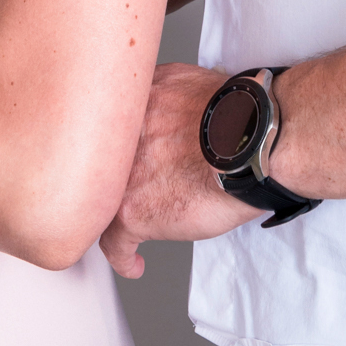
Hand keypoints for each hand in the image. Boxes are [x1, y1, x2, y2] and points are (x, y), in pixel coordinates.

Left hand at [99, 62, 260, 278]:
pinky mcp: (132, 211)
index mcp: (138, 103)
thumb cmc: (236, 120)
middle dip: (113, 178)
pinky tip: (132, 262)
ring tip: (125, 226)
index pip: (113, 124)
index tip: (130, 156)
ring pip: (103, 201)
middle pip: (101, 162)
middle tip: (131, 190)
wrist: (245, 145)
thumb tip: (183, 106)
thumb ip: (173, 94)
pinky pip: (115, 241)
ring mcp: (123, 174)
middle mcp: (122, 137)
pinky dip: (123, 256)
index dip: (122, 145)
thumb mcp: (193, 84)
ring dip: (116, 214)